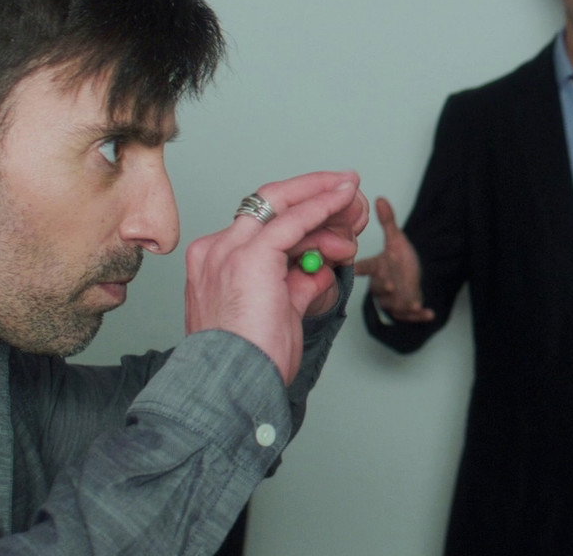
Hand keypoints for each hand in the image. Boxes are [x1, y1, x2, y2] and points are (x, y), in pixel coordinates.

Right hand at [185, 171, 367, 384]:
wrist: (231, 386)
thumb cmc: (252, 362)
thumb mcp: (280, 314)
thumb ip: (296, 285)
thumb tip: (317, 269)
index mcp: (216, 264)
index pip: (263, 225)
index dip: (304, 214)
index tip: (334, 209)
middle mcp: (216, 251)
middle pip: (270, 205)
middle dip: (313, 192)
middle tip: (347, 186)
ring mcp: (228, 251)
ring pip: (282, 207)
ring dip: (326, 202)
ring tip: (356, 209)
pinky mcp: (250, 256)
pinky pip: (293, 220)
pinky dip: (321, 205)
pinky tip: (343, 197)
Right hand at [353, 197, 434, 321]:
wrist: (413, 277)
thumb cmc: (400, 260)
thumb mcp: (396, 240)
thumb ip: (388, 222)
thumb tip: (380, 198)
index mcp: (378, 267)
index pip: (365, 266)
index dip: (360, 267)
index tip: (355, 268)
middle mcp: (381, 285)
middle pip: (379, 288)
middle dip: (384, 287)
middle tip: (389, 285)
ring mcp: (392, 300)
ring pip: (393, 304)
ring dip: (403, 304)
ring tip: (414, 303)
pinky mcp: (404, 311)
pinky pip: (410, 316)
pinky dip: (420, 316)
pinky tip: (430, 314)